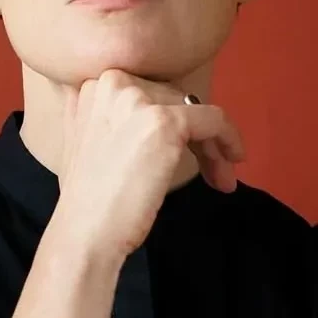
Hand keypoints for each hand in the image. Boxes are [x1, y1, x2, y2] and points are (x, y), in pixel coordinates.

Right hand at [52, 69, 244, 260]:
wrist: (84, 234)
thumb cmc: (89, 202)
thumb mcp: (87, 143)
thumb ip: (104, 117)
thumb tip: (141, 111)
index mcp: (92, 86)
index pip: (151, 94)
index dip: (172, 121)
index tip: (183, 151)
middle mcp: (112, 82)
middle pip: (175, 100)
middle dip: (194, 135)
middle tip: (209, 170)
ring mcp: (137, 101)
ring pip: (195, 110)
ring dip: (212, 144)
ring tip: (220, 177)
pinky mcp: (163, 121)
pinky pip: (213, 119)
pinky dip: (229, 138)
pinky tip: (233, 159)